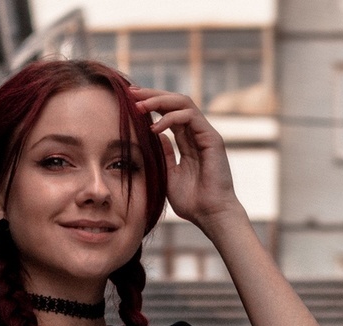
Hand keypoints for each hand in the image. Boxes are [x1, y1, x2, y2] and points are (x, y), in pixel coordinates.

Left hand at [128, 86, 244, 229]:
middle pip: (176, 102)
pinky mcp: (212, 138)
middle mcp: (198, 134)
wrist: (211, 215)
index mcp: (188, 142)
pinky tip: (155, 128)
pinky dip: (171, 118)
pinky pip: (190, 117)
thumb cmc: (192, 202)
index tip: (129, 100)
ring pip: (183, 103)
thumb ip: (164, 154)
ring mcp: (206, 134)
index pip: (170, 113)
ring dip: (159, 101)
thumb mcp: (169, 175)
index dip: (151, 104)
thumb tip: (155, 135)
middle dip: (152, 94)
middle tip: (131, 92)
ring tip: (139, 107)